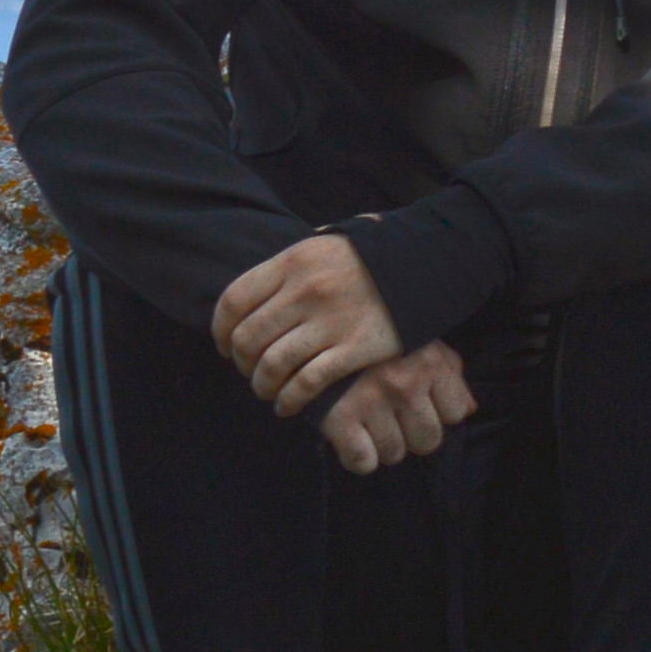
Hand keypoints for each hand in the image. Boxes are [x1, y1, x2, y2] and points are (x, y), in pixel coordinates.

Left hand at [211, 233, 406, 417]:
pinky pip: (308, 381)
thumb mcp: (327, 246)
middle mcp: (306, 291)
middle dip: (241, 362)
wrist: (430, 263)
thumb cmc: (375, 257)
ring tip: (266, 391)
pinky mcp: (357, 349)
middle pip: (249, 337)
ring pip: (273, 363)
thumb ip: (292, 266)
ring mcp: (332, 322)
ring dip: (262, 384)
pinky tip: (288, 406)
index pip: (234, 301)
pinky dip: (290, 399)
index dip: (221, 330)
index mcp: (293, 263)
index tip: (224, 346)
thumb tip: (262, 290)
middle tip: (248, 372)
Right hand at [316, 343, 477, 471]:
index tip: (420, 403)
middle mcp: (404, 383)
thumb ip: (448, 371)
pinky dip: (358, 458)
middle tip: (393, 419)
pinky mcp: (337, 416)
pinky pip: (361, 461)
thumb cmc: (374, 337)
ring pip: (394, 453)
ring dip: (383, 446)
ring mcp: (371, 401)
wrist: (313, 324)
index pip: (457, 414)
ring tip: (369, 423)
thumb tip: (470, 409)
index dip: (439, 412)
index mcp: (429, 362)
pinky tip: (351, 439)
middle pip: (428, 441)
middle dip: (413, 435)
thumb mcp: (418, 341)